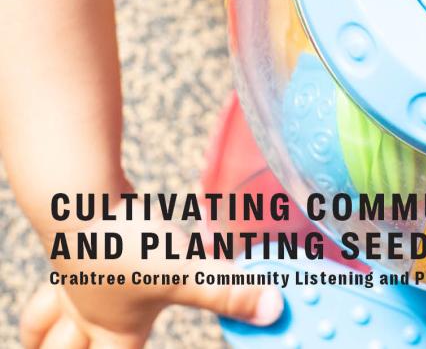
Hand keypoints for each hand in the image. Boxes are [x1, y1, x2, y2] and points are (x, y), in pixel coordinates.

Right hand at [21, 204, 283, 347]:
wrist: (80, 199)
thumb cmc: (125, 246)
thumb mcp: (185, 272)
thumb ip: (228, 291)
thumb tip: (274, 309)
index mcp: (114, 332)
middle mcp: (88, 313)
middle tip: (74, 347)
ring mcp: (72, 279)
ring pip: (44, 318)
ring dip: (46, 328)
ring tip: (54, 332)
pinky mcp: (70, 246)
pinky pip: (58, 274)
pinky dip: (60, 279)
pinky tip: (78, 261)